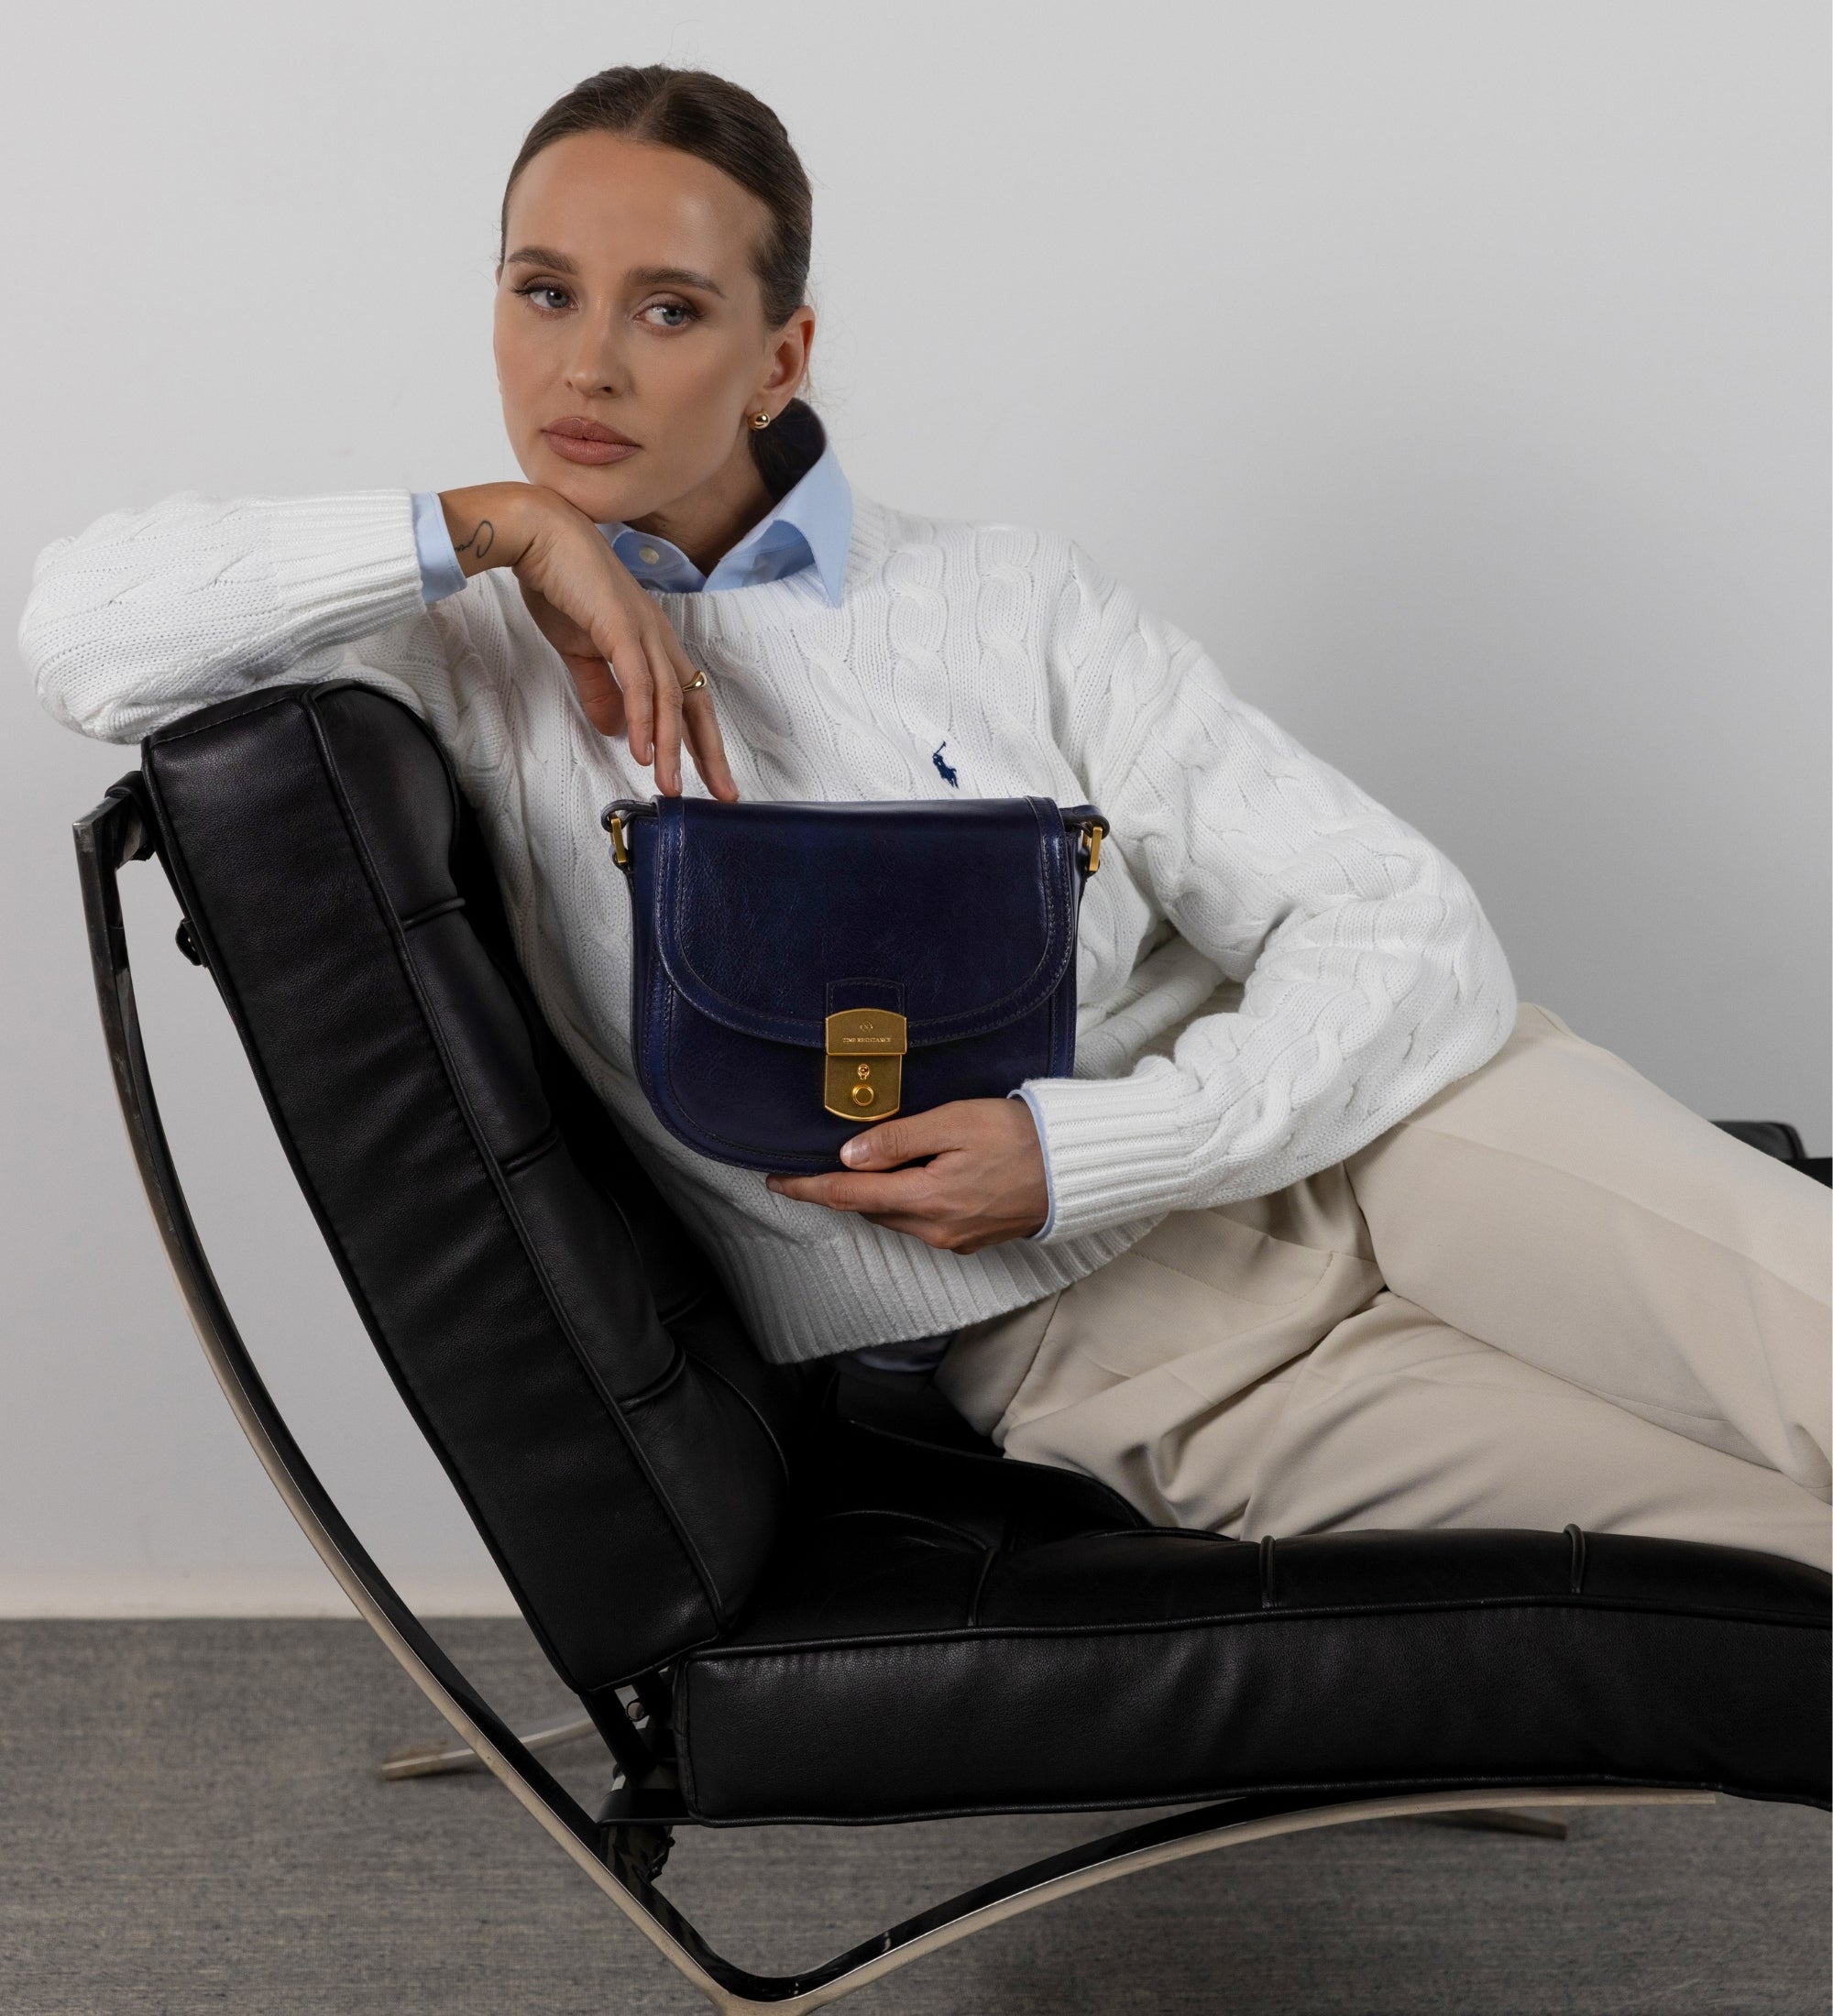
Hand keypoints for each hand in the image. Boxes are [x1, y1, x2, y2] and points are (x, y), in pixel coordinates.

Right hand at [438, 483, 736, 800]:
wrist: (537, 535)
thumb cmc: (559, 584)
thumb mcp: (581, 650)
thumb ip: (600, 690)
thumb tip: (614, 730)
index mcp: (652, 640)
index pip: (687, 697)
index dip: (700, 739)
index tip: (710, 777)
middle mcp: (658, 636)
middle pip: (694, 702)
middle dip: (710, 752)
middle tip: (724, 794)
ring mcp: (643, 631)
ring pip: (669, 699)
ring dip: (672, 748)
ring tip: (672, 787)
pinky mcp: (620, 627)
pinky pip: (639, 682)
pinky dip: (644, 719)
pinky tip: (644, 751)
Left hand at [765, 1099, 1048, 1252]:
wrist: (1077, 1168)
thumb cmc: (1021, 1136)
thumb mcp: (955, 1122)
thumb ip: (899, 1139)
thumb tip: (849, 1156)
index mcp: (927, 1199)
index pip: (848, 1196)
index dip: (808, 1188)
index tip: (776, 1181)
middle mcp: (936, 1228)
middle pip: (870, 1208)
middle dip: (843, 1188)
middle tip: (819, 1160)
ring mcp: (955, 1238)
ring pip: (896, 1216)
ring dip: (877, 1194)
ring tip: (870, 1162)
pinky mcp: (971, 1239)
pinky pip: (922, 1221)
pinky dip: (907, 1200)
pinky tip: (915, 1175)